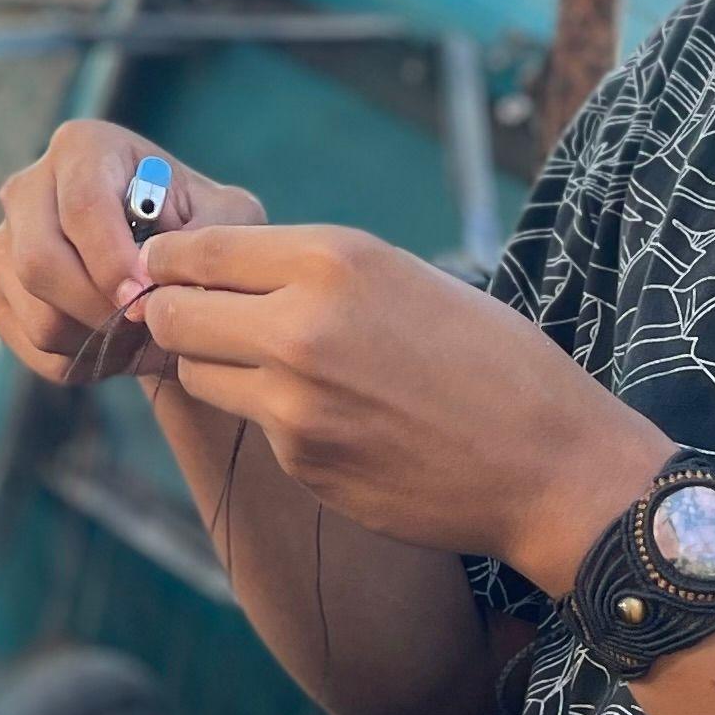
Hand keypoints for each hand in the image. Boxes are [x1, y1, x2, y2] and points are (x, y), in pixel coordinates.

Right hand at [0, 120, 263, 386]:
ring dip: (96, 341)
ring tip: (139, 335)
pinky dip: (79, 360)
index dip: (112, 261)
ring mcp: (4, 242)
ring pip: (37, 314)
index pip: (82, 206)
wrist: (168, 264)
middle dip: (99, 309)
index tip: (145, 298)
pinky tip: (112, 344)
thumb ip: (206, 241)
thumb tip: (158, 280)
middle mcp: (29, 187)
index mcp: (84, 147)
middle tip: (145, 327)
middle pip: (39, 261)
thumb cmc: (200, 228)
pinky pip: (30, 346)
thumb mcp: (228, 219)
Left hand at [128, 222, 671, 588]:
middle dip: (169, 314)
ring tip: (267, 363)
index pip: (196, 250)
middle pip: (170, 315)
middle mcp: (299, 327)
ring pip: (198, 373)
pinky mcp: (300, 460)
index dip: (169, 260)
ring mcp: (293, 403)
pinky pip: (253, 425)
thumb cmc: (490, 358)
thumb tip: (224, 266)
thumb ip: (310, 271)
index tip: (164, 267)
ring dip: (214, 365)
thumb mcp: (402, 276)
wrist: (550, 464)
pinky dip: (271, 417)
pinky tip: (333, 416)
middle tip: (185, 317)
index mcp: (331, 260)